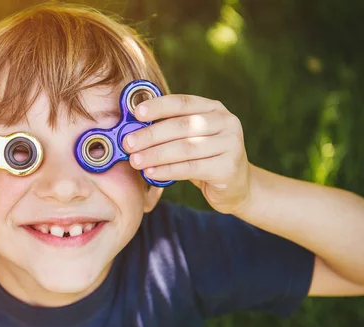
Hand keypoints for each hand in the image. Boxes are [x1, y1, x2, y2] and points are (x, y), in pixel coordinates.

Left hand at [122, 94, 251, 214]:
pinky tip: (151, 173)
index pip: (183, 102)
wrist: (235, 186)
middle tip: (128, 143)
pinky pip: (191, 168)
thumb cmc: (204, 159)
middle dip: (151, 134)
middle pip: (182, 126)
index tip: (136, 113)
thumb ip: (169, 129)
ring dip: (155, 154)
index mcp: (214, 108)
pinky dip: (167, 170)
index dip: (159, 106)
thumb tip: (132, 128)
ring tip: (135, 160)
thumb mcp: (190, 138)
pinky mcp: (228, 168)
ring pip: (185, 148)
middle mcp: (226, 122)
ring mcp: (231, 144)